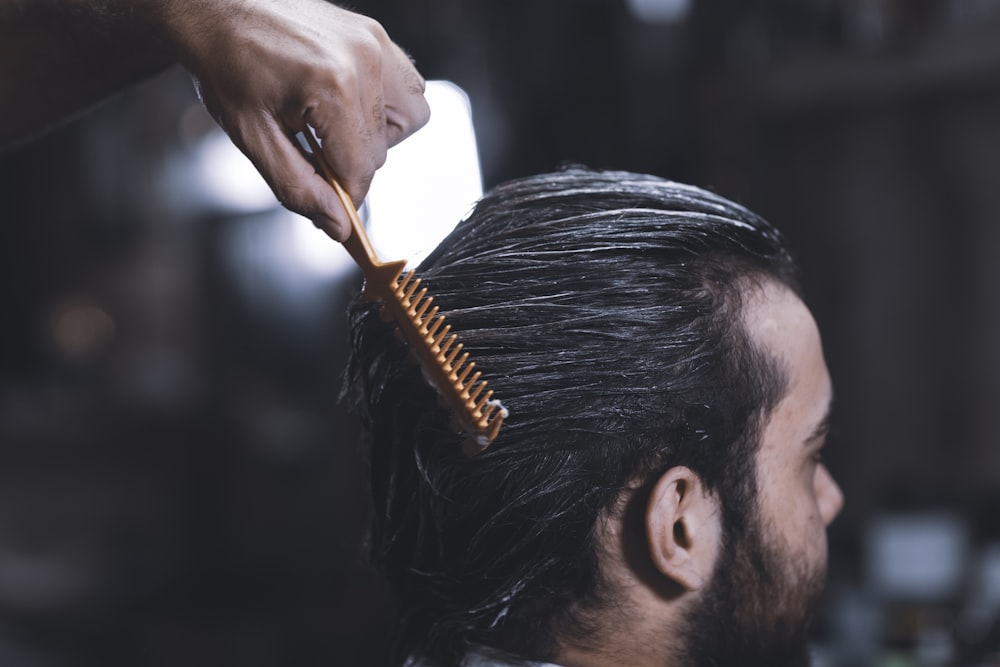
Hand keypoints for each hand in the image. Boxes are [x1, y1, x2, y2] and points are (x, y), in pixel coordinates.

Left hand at [152, 0, 429, 240]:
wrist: (219, 9)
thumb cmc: (228, 64)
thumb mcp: (253, 137)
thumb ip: (298, 187)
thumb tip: (337, 225)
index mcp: (331, 86)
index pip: (360, 170)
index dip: (344, 196)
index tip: (330, 204)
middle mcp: (363, 62)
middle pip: (381, 151)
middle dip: (349, 163)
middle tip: (310, 148)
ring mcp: (375, 45)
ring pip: (409, 121)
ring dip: (376, 137)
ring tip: (335, 127)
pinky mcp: (377, 37)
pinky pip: (409, 88)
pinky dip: (387, 106)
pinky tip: (350, 105)